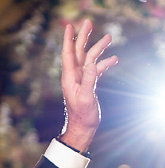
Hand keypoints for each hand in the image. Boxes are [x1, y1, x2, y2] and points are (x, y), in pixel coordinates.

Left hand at [61, 19, 117, 151]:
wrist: (82, 128)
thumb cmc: (82, 116)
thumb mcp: (86, 98)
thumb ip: (89, 80)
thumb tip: (93, 63)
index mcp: (70, 78)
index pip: (68, 54)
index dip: (68, 40)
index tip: (69, 26)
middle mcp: (74, 77)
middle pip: (78, 52)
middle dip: (84, 37)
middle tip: (89, 22)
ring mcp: (81, 80)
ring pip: (89, 59)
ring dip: (99, 49)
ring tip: (110, 38)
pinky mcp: (88, 85)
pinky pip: (96, 70)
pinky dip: (104, 64)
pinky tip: (114, 59)